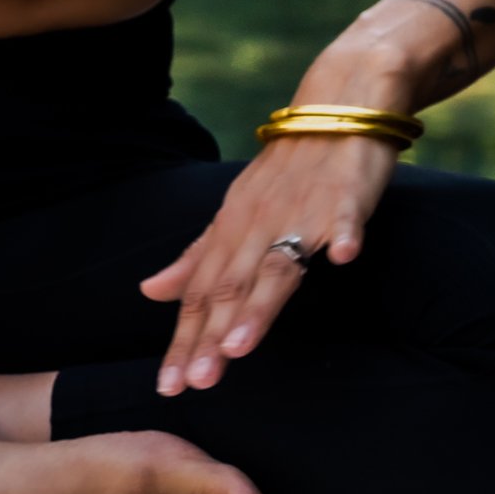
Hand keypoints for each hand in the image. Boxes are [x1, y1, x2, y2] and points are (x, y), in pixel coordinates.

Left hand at [139, 131, 400, 394]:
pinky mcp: (345, 196)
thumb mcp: (233, 215)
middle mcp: (258, 227)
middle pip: (231, 288)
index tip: (169, 386)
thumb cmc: (284, 173)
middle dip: (211, 338)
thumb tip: (149, 291)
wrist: (335, 108)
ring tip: (239, 347)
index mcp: (230, 234)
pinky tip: (342, 257)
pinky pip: (343, 217)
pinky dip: (342, 234)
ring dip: (259, 305)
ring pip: (277, 264)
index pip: (199, 296)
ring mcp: (302, 212)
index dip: (183, 341)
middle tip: (197, 382)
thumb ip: (196, 259)